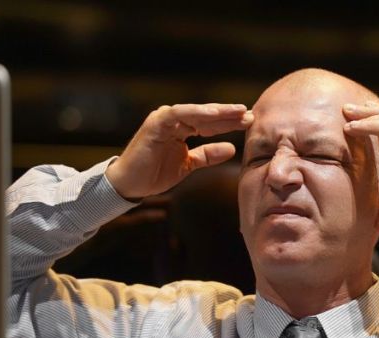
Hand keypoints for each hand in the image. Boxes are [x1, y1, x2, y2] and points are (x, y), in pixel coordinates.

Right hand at [106, 103, 253, 199]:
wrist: (129, 184)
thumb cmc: (155, 173)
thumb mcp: (188, 164)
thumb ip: (207, 155)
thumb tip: (232, 149)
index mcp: (181, 128)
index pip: (210, 123)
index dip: (229, 123)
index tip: (249, 123)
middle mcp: (174, 120)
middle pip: (206, 115)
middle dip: (228, 115)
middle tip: (249, 114)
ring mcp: (164, 119)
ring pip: (196, 112)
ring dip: (217, 112)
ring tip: (237, 111)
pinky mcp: (156, 123)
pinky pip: (178, 114)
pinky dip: (195, 112)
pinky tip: (213, 114)